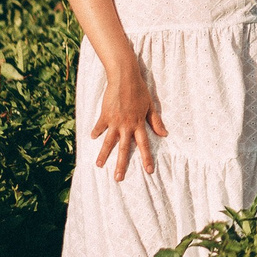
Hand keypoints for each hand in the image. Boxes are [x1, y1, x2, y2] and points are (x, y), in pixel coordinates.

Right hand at [91, 56, 165, 180]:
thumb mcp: (150, 106)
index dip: (147, 158)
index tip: (149, 171)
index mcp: (138, 124)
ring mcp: (114, 121)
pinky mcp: (105, 115)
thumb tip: (164, 134)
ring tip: (99, 166)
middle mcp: (126, 126)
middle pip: (124, 149)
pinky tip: (92, 138)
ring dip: (104, 154)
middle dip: (121, 165)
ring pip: (109, 142)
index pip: (144, 145)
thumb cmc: (139, 90)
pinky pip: (100, 126)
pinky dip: (96, 132)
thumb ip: (156, 121)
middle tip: (118, 178)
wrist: (124, 78)